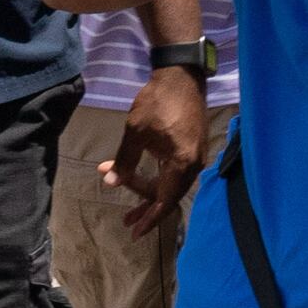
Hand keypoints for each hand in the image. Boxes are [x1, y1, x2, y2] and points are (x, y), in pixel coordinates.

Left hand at [108, 70, 208, 235]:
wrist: (180, 75)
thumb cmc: (157, 102)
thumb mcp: (136, 133)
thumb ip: (124, 161)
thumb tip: (111, 182)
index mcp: (182, 165)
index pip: (165, 202)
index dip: (149, 219)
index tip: (134, 232)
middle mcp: (193, 165)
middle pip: (168, 195)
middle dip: (145, 206)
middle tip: (125, 218)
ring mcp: (196, 156)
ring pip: (171, 183)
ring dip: (148, 189)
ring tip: (126, 189)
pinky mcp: (193, 147)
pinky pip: (176, 172)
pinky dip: (158, 176)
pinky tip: (142, 174)